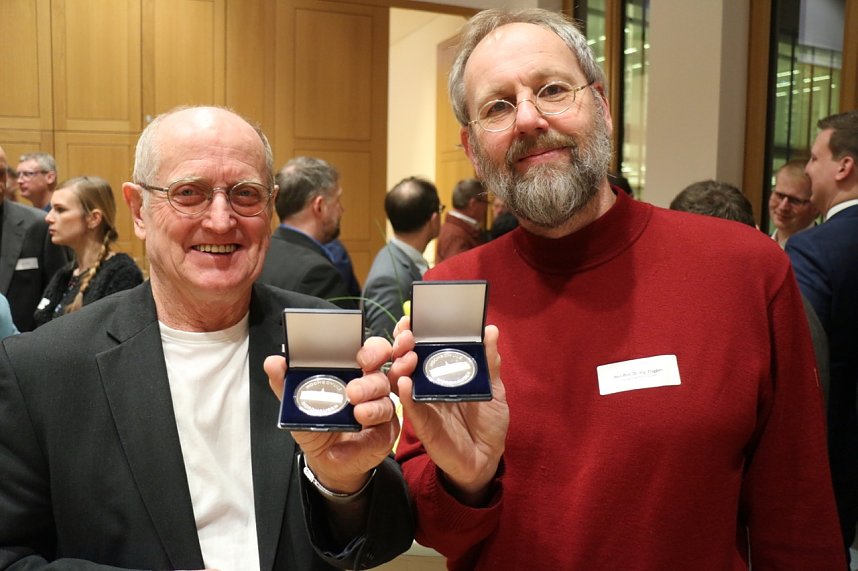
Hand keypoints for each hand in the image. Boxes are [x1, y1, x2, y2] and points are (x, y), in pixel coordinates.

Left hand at [264, 336, 399, 493]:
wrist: (325, 459)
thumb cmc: (317, 424)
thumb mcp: (298, 404)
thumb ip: (285, 382)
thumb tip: (273, 362)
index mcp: (355, 373)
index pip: (373, 352)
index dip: (374, 350)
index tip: (363, 357)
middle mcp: (372, 389)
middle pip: (382, 376)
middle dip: (370, 383)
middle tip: (353, 392)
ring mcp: (381, 412)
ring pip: (386, 404)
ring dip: (373, 408)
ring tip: (357, 414)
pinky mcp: (383, 437)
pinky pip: (380, 436)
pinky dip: (363, 442)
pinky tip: (343, 447)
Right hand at [392, 317, 507, 504]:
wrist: (487, 457)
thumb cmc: (488, 422)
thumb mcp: (493, 388)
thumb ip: (489, 362)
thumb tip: (490, 330)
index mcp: (444, 372)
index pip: (425, 347)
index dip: (416, 331)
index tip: (412, 316)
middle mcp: (428, 384)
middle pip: (407, 359)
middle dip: (402, 342)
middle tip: (406, 332)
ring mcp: (422, 403)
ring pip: (401, 379)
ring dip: (401, 364)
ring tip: (408, 353)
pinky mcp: (422, 423)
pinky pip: (409, 407)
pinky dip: (404, 394)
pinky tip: (403, 382)